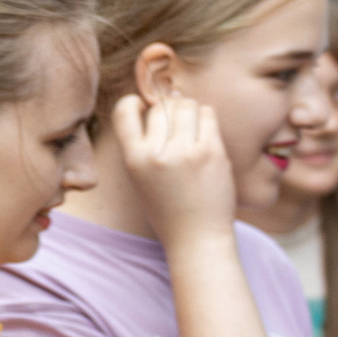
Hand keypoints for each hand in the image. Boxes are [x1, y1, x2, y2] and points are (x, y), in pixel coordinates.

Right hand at [112, 93, 235, 249]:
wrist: (197, 237)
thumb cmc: (167, 207)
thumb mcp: (140, 178)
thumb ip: (143, 144)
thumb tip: (163, 100)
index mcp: (134, 160)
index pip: (124, 111)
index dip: (134, 102)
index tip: (144, 108)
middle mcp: (158, 154)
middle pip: (161, 106)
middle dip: (168, 108)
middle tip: (175, 123)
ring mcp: (187, 152)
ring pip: (186, 105)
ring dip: (188, 109)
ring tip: (190, 125)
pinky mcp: (212, 152)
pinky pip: (208, 114)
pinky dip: (205, 117)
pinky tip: (204, 131)